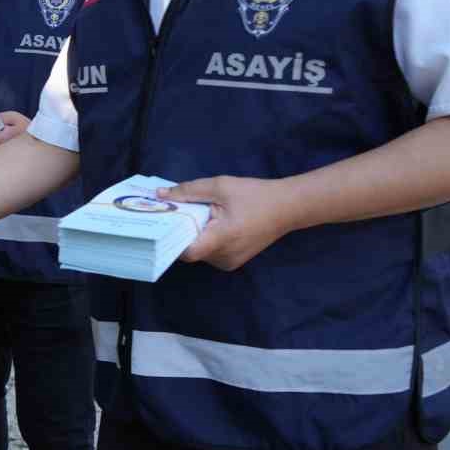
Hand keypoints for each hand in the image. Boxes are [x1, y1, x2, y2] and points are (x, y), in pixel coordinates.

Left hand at [158, 175, 297, 270]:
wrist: (288, 207)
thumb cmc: (255, 195)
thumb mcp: (220, 186)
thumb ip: (188, 191)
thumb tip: (160, 194)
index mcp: (223, 239)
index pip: (187, 251)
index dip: (171, 239)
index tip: (161, 223)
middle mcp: (225, 256)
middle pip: (190, 250)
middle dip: (181, 231)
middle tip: (173, 213)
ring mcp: (230, 262)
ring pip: (199, 252)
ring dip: (194, 235)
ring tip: (196, 215)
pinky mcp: (233, 262)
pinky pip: (209, 253)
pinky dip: (205, 239)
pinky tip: (209, 223)